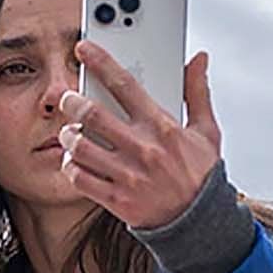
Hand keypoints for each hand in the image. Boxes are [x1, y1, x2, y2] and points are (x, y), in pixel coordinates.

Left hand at [57, 45, 222, 229]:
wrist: (199, 223)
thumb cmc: (201, 174)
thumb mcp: (206, 131)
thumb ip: (197, 93)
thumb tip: (199, 59)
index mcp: (161, 126)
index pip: (125, 84)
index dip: (101, 62)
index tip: (83, 49)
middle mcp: (142, 148)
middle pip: (93, 114)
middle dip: (72, 101)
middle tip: (66, 98)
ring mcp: (127, 175)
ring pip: (81, 147)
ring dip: (67, 135)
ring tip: (68, 132)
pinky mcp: (116, 200)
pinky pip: (80, 178)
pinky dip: (70, 166)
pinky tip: (72, 160)